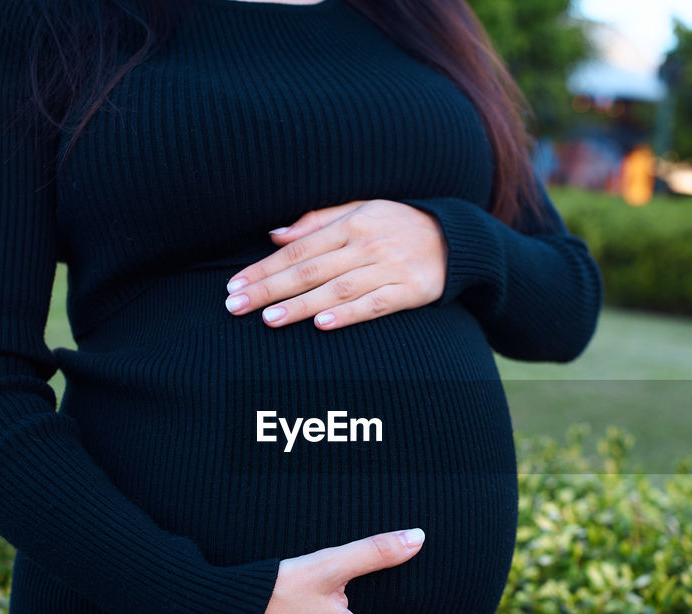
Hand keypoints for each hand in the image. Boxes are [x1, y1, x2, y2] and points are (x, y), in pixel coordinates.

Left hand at [222, 199, 447, 330]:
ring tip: (270, 319)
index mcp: (350, 224)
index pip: (298, 249)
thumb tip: (273, 236)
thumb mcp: (359, 209)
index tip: (235, 284)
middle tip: (237, 305)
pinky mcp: (411, 291)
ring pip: (338, 289)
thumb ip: (317, 222)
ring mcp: (390, 268)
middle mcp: (367, 245)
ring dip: (301, 305)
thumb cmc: (397, 224)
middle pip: (310, 270)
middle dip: (270, 288)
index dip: (264, 267)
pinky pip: (376, 305)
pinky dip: (349, 315)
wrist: (456, 239)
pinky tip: (323, 325)